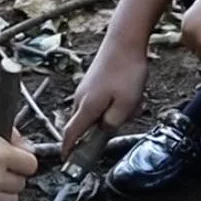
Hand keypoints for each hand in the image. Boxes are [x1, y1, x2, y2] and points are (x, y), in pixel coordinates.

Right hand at [62, 36, 148, 152]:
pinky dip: (116, 100)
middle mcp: (81, 98)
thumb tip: (104, 130)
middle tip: (126, 116)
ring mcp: (86, 88)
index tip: (66, 161)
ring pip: (96, 111)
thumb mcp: (126, 104)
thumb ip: (113, 123)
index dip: (67, 149)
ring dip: (114, 112)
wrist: (124, 39)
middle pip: (84, 124)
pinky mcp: (93, 80)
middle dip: (102, 128)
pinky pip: (102, 99)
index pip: (71, 134)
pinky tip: (131, 91)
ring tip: (134, 99)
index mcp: (86, 107)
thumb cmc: (126, 71)